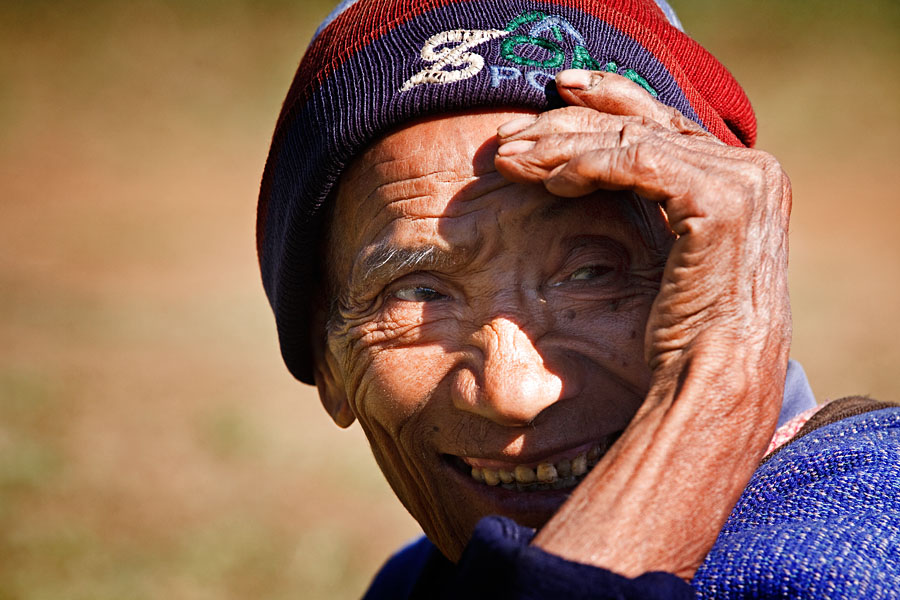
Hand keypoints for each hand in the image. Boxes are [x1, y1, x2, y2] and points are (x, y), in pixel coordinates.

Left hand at [494, 70, 791, 578]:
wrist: (712, 385)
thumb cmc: (682, 337)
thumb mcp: (663, 256)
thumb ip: (650, 206)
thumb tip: (586, 176)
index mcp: (739, 180)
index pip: (662, 122)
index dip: (606, 101)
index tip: (553, 96)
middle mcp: (751, 170)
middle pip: (642, 122)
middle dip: (567, 122)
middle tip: (509, 134)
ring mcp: (743, 180)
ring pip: (631, 138)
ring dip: (561, 145)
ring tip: (509, 159)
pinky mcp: (719, 199)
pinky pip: (637, 163)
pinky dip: (587, 165)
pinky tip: (548, 180)